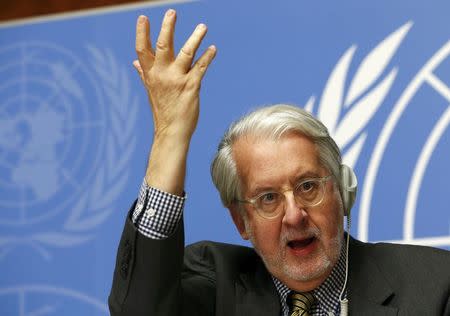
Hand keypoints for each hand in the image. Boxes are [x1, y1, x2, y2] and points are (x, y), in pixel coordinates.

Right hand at [133, 10, 215, 141]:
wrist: (171, 132)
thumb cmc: (163, 110)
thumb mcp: (150, 90)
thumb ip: (144, 74)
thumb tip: (134, 63)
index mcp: (150, 75)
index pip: (142, 50)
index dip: (141, 33)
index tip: (143, 18)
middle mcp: (161, 75)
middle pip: (162, 46)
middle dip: (167, 28)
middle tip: (172, 12)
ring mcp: (176, 80)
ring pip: (186, 53)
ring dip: (195, 38)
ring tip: (203, 26)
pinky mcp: (191, 87)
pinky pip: (201, 67)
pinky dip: (208, 57)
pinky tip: (213, 49)